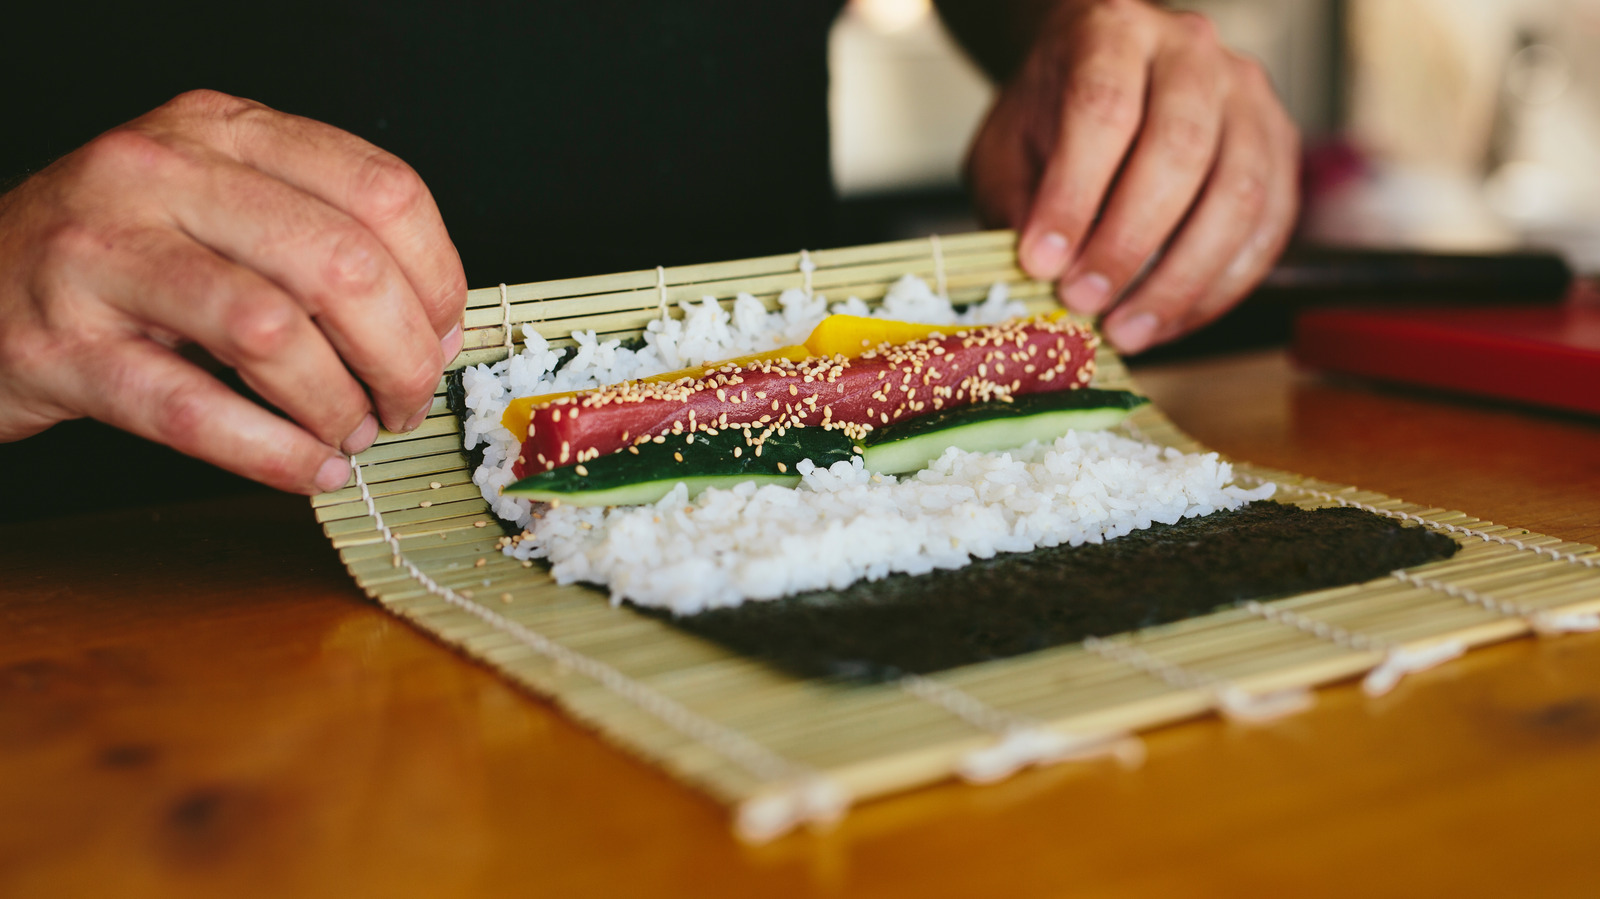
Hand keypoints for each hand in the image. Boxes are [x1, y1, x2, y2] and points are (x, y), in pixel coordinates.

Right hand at [0, 90, 466, 493]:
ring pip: (272, 333)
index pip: (381, 191)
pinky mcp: (59, 346)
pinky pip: (195, 410)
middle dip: (400, 355)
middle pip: (341, 264)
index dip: (437, 279)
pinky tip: (310, 470)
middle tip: (404, 402)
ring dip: (339, 405)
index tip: (442, 336)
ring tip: (352, 434)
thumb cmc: (116, 259)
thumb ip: (317, 237)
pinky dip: (276, 454)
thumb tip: (435, 325)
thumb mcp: (214, 207)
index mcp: (219, 131)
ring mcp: (100, 255)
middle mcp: (158, 173)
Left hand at [966, 0, 1299, 353]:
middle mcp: (1191, 52)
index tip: (1042, 262)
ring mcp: (1246, 96)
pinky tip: (1171, 320)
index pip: (1103, 109)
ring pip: (1237, 194)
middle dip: (1128, 244)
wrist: (1102, 74)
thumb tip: (1040, 277)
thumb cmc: (1052, 113)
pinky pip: (1267, 228)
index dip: (1074, 195)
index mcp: (1113, 33)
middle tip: (1085, 303)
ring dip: (1180, 279)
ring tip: (1128, 329)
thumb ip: (1019, 203)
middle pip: (1179, 151)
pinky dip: (1219, 288)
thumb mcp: (1009, 147)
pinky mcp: (1279, 145)